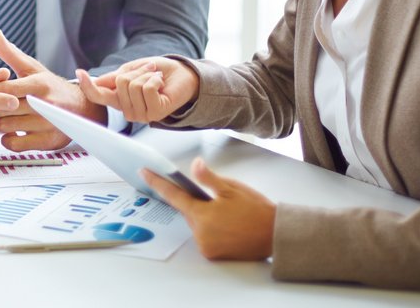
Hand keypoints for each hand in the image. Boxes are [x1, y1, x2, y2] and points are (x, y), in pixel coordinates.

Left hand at [0, 29, 104, 151]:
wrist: (82, 110)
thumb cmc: (51, 88)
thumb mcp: (33, 68)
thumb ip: (10, 53)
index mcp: (38, 84)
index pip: (4, 88)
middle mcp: (44, 104)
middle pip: (1, 109)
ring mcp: (46, 124)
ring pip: (5, 127)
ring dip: (0, 124)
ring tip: (5, 117)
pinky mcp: (46, 142)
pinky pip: (13, 144)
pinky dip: (8, 139)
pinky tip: (13, 131)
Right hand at [75, 56, 198, 123]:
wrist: (182, 76)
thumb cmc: (157, 73)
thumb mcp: (132, 70)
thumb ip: (114, 78)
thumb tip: (94, 80)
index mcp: (119, 99)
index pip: (98, 95)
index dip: (88, 85)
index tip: (79, 73)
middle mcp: (128, 110)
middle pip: (119, 82)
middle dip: (135, 70)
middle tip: (148, 71)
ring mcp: (141, 114)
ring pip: (133, 85)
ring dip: (147, 74)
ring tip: (156, 78)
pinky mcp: (155, 113)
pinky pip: (147, 88)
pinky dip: (155, 79)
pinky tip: (161, 84)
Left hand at [143, 158, 274, 260]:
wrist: (276, 235)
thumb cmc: (257, 211)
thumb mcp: (232, 189)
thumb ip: (208, 178)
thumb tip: (195, 165)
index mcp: (202, 214)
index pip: (173, 195)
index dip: (157, 182)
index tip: (144, 172)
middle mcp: (200, 233)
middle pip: (187, 211)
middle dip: (194, 202)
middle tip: (214, 199)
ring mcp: (206, 245)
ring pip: (195, 224)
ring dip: (203, 216)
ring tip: (226, 213)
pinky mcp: (213, 254)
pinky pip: (203, 236)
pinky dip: (209, 228)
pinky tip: (226, 225)